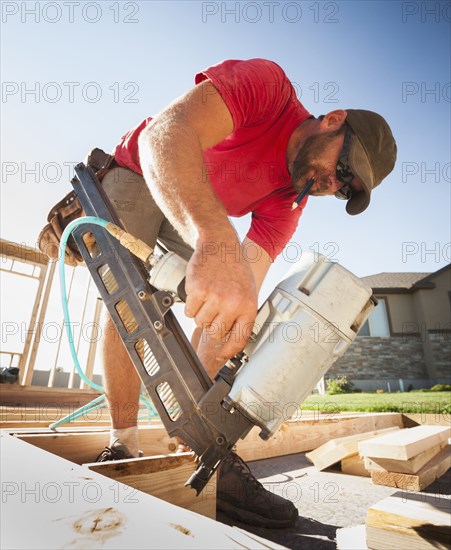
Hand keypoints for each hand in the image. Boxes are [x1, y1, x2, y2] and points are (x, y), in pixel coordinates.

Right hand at [184, 241, 257, 363]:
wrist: (221, 244)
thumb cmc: (235, 268)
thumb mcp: (247, 292)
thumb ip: (241, 315)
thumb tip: (229, 341)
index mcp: (248, 306)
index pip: (239, 338)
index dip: (228, 351)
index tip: (221, 355)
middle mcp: (232, 304)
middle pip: (215, 332)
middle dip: (212, 324)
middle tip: (213, 309)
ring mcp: (215, 297)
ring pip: (200, 322)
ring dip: (201, 313)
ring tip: (208, 297)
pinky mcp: (198, 290)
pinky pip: (190, 311)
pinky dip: (191, 304)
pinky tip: (200, 291)